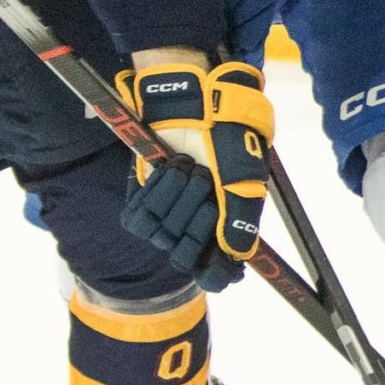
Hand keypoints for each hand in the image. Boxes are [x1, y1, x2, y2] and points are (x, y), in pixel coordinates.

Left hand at [120, 59, 273, 290]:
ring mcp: (165, 218)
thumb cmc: (228, 141)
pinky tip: (170, 169)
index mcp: (223, 230)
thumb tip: (236, 258)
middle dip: (197, 221)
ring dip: (178, 198)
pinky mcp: (140, 202)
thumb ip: (241, 221)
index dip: (216, 275)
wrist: (196, 108)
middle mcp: (193, 230)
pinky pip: (139, 218)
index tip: (223, 269)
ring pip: (161, 236)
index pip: (214, 275)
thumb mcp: (245, 179)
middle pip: (185, 256)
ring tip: (191, 168)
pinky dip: (156, 191)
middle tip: (209, 186)